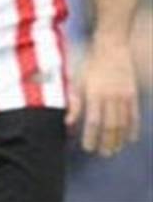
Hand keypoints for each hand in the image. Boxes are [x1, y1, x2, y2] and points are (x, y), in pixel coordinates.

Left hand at [66, 41, 139, 155]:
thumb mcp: (77, 79)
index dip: (91, 136)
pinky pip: (134, 116)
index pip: (93, 121)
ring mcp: (124, 96)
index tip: (88, 148)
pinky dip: (133, 129)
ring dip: (119, 139)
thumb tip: (68, 122)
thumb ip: (73, 102)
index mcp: (94, 92)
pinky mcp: (133, 95)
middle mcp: (110, 96)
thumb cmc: (90, 64)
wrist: (112, 48)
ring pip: (123, 124)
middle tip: (102, 154)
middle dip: (106, 142)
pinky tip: (130, 140)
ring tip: (113, 150)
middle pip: (110, 126)